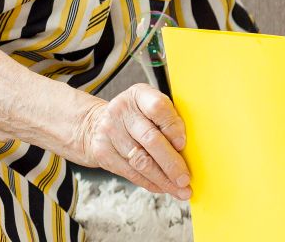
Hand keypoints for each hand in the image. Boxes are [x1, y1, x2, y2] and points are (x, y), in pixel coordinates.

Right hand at [73, 83, 191, 199]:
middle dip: (171, 163)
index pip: (158, 107)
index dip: (172, 126)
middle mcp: (121, 111)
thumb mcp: (149, 107)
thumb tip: (188, 151)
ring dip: (163, 179)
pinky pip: (131, 173)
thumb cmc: (135, 117)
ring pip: (141, 161)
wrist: (97, 124)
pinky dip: (150, 183)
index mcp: (138, 94)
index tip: (183, 144)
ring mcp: (110, 131)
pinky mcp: (103, 152)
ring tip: (179, 189)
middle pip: (150, 139)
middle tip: (185, 179)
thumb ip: (167, 120)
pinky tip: (163, 187)